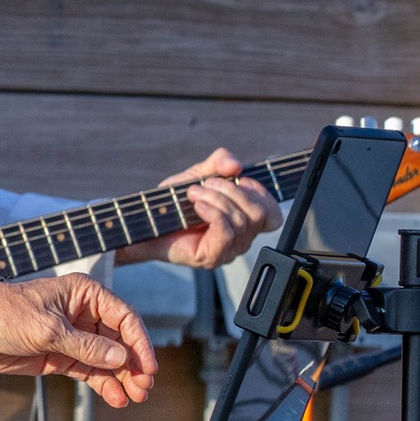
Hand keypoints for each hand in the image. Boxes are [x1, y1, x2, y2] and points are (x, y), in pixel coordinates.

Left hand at [0, 273, 158, 407]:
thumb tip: (120, 358)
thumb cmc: (3, 312)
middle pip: (119, 342)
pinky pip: (89, 371)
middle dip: (133, 365)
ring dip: (121, 378)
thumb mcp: (49, 330)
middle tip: (144, 388)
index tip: (148, 367)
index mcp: (84, 294)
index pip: (125, 318)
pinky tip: (115, 397)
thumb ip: (86, 347)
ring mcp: (72, 337)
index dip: (140, 343)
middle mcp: (82, 314)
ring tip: (134, 396)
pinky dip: (102, 384)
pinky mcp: (60, 356)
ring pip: (107, 360)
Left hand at [118, 148, 279, 268]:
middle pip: (259, 213)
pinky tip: (197, 206)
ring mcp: (228, 250)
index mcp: (244, 221)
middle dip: (232, 190)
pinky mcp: (213, 257)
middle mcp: (241, 238)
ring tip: (194, 193)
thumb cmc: (173, 204)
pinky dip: (213, 212)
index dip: (259, 191)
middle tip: (206, 184)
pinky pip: (226, 232)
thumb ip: (219, 163)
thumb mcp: (198, 175)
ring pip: (241, 221)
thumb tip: (236, 164)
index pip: (273, 213)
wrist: (146, 223)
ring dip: (216, 199)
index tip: (236, 178)